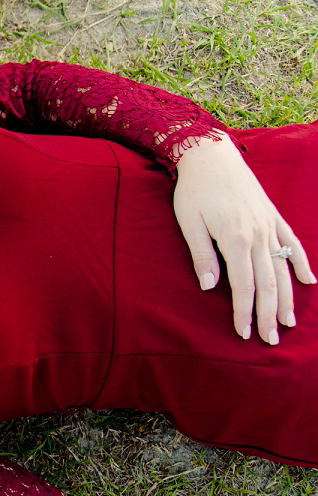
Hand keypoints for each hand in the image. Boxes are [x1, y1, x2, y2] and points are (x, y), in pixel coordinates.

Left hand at [173, 133, 313, 343]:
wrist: (212, 155)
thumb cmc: (194, 191)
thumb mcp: (189, 224)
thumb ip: (202, 256)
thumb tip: (209, 288)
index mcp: (235, 239)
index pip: (243, 286)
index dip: (244, 312)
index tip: (243, 334)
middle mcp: (258, 235)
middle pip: (267, 283)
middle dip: (268, 314)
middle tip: (271, 340)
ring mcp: (270, 225)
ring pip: (282, 268)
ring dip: (286, 298)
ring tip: (288, 322)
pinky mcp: (274, 216)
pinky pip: (292, 244)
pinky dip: (301, 263)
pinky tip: (309, 282)